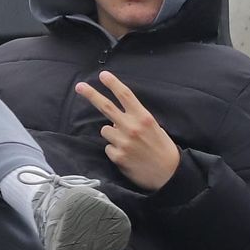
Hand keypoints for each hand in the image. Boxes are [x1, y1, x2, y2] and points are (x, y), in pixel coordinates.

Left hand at [75, 71, 181, 191]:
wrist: (169, 174)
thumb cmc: (163, 149)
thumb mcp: (155, 128)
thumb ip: (136, 120)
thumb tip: (116, 119)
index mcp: (144, 117)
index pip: (125, 95)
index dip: (113, 83)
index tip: (103, 75)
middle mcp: (132, 127)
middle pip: (106, 106)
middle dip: (91, 94)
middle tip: (80, 86)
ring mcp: (123, 142)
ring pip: (106, 130)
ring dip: (113, 134)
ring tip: (128, 143)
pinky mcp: (117, 156)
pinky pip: (108, 147)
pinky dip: (115, 150)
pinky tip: (128, 155)